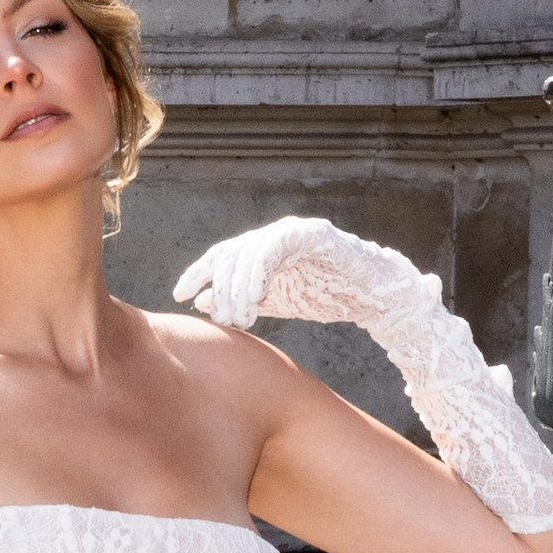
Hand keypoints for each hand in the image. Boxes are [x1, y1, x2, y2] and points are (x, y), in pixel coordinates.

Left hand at [171, 214, 431, 332]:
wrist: (373, 296)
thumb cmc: (327, 296)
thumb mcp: (275, 301)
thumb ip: (240, 300)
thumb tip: (202, 301)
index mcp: (262, 250)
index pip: (221, 257)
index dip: (198, 273)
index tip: (179, 296)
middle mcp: (273, 236)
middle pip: (230, 254)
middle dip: (220, 288)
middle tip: (224, 320)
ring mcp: (293, 232)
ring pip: (250, 251)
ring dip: (240, 286)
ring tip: (241, 316)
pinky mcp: (313, 234)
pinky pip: (276, 246)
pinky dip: (261, 271)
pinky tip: (257, 297)